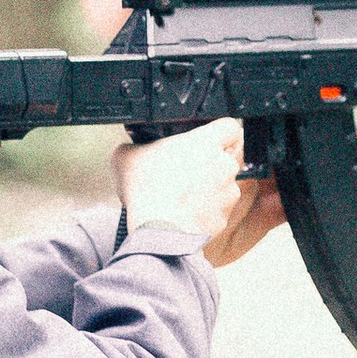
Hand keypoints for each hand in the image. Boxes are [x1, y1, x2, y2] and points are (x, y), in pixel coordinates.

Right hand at [115, 120, 289, 269]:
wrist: (157, 231)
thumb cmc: (146, 192)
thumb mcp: (126, 156)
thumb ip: (135, 146)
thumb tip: (130, 150)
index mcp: (205, 143)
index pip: (230, 126)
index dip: (220, 132)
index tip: (208, 140)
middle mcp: (224, 165)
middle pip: (228, 157)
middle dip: (212, 164)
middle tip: (187, 171)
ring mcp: (228, 193)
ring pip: (224, 185)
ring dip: (209, 189)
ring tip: (182, 197)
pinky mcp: (224, 217)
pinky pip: (218, 210)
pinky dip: (205, 212)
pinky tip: (184, 214)